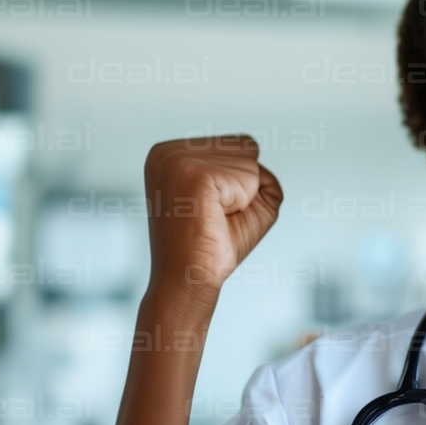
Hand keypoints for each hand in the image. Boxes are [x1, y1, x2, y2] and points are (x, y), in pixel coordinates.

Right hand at [142, 134, 282, 300]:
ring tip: (213, 217)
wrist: (189, 279)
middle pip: (246, 147)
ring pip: (250, 162)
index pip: (236, 145)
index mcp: (170, 153)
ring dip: (244, 196)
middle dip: (244, 186)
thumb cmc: (213, 245)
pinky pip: (248, 176)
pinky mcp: (192, 173)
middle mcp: (167, 151)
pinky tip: (215, 217)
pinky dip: (243, 202)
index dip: (237, 184)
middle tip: (213, 215)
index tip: (208, 208)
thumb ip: (257, 169)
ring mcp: (177, 159)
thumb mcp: (241, 198)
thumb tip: (258, 154)